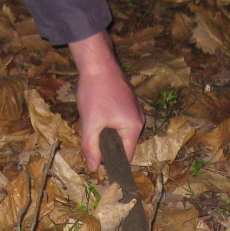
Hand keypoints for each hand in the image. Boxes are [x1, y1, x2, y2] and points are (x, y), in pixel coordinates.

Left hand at [69, 30, 142, 170]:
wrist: (97, 62)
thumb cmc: (95, 93)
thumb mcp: (90, 123)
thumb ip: (91, 147)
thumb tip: (94, 168)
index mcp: (134, 127)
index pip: (127, 155)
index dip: (114, 162)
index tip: (101, 167)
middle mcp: (139, 118)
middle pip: (124, 142)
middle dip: (109, 146)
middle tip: (92, 144)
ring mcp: (135, 107)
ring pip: (121, 129)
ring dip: (108, 132)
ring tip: (93, 128)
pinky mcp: (128, 99)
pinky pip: (120, 118)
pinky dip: (109, 121)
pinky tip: (97, 114)